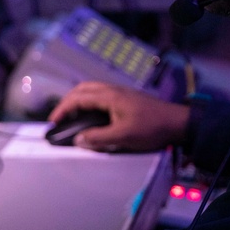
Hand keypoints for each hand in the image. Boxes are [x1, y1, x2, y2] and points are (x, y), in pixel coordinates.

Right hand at [48, 81, 189, 152]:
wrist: (177, 122)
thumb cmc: (152, 128)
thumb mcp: (123, 136)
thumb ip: (98, 138)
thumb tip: (78, 140)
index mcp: (109, 96)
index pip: (78, 98)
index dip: (62, 110)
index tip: (52, 123)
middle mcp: (113, 90)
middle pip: (82, 89)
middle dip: (66, 102)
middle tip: (58, 119)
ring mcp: (120, 93)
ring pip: (91, 90)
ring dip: (77, 101)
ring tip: (71, 117)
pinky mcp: (126, 99)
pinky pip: (100, 95)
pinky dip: (88, 102)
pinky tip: (90, 116)